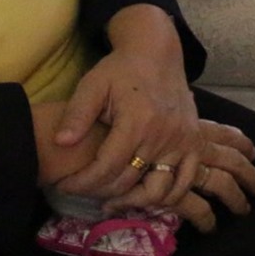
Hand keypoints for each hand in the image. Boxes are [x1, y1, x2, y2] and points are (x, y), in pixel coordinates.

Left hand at [46, 13, 199, 205]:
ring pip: (159, 191)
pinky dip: (167, 197)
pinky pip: (184, 182)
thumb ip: (76, 114)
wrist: (157, 53)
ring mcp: (182, 141)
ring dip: (133, 202)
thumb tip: (59, 142)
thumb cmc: (120, 69)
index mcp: (136, 121)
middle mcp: (163, 135)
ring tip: (112, 201)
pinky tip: (145, 197)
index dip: (82, 183)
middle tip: (83, 193)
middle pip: (129, 182)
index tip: (65, 185)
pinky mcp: (194, 143)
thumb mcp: (92, 84)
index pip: (106, 168)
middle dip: (100, 193)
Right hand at [106, 120, 254, 233]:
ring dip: (234, 197)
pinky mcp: (168, 191)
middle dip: (246, 174)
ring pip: (217, 184)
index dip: (237, 142)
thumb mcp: (150, 109)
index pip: (220, 134)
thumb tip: (188, 99)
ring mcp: (180, 168)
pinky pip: (191, 206)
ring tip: (244, 209)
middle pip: (228, 160)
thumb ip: (170, 111)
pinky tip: (209, 225)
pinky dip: (202, 215)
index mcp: (188, 126)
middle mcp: (189, 146)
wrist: (92, 140)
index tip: (252, 150)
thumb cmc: (115, 118)